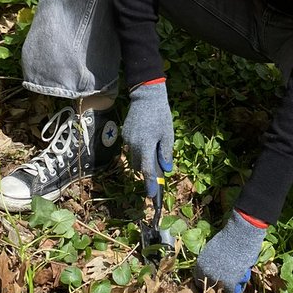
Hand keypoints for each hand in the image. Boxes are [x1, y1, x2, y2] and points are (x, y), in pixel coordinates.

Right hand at [121, 80, 173, 196]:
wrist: (146, 96)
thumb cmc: (160, 115)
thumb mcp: (168, 134)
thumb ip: (166, 152)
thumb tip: (166, 169)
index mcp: (146, 145)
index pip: (146, 170)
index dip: (150, 184)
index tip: (152, 196)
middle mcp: (133, 144)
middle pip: (138, 166)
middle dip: (147, 172)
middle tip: (158, 174)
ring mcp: (127, 139)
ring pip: (134, 158)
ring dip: (142, 160)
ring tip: (154, 153)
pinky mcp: (125, 134)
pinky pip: (131, 148)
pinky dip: (139, 150)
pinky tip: (148, 141)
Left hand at [193, 209, 266, 292]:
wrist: (240, 235)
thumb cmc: (229, 237)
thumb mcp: (212, 249)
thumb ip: (210, 261)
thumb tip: (214, 269)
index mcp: (200, 265)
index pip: (199, 281)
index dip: (209, 281)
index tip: (216, 280)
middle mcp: (206, 274)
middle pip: (211, 289)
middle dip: (219, 285)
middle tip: (228, 280)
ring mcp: (217, 280)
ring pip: (223, 292)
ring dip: (229, 287)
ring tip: (237, 277)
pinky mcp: (230, 284)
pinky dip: (237, 290)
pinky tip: (241, 281)